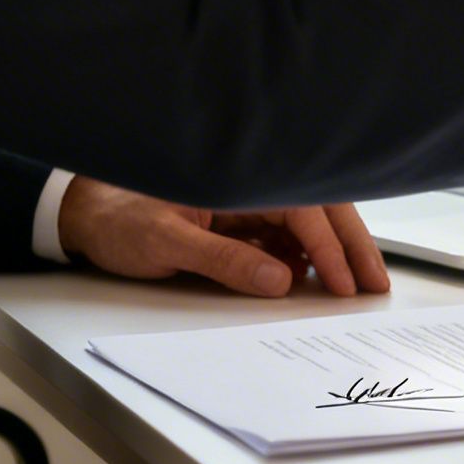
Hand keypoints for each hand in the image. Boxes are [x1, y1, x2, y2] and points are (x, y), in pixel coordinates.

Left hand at [58, 176, 389, 297]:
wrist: (85, 212)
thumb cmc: (118, 219)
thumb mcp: (166, 243)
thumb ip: (223, 261)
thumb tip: (281, 278)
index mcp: (239, 180)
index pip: (304, 212)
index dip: (330, 249)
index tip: (346, 284)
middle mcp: (252, 185)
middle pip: (322, 211)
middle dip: (354, 247)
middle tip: (378, 284)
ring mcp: (250, 202)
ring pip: (311, 222)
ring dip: (339, 250)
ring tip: (360, 282)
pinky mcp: (243, 219)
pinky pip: (289, 234)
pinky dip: (312, 254)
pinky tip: (321, 276)